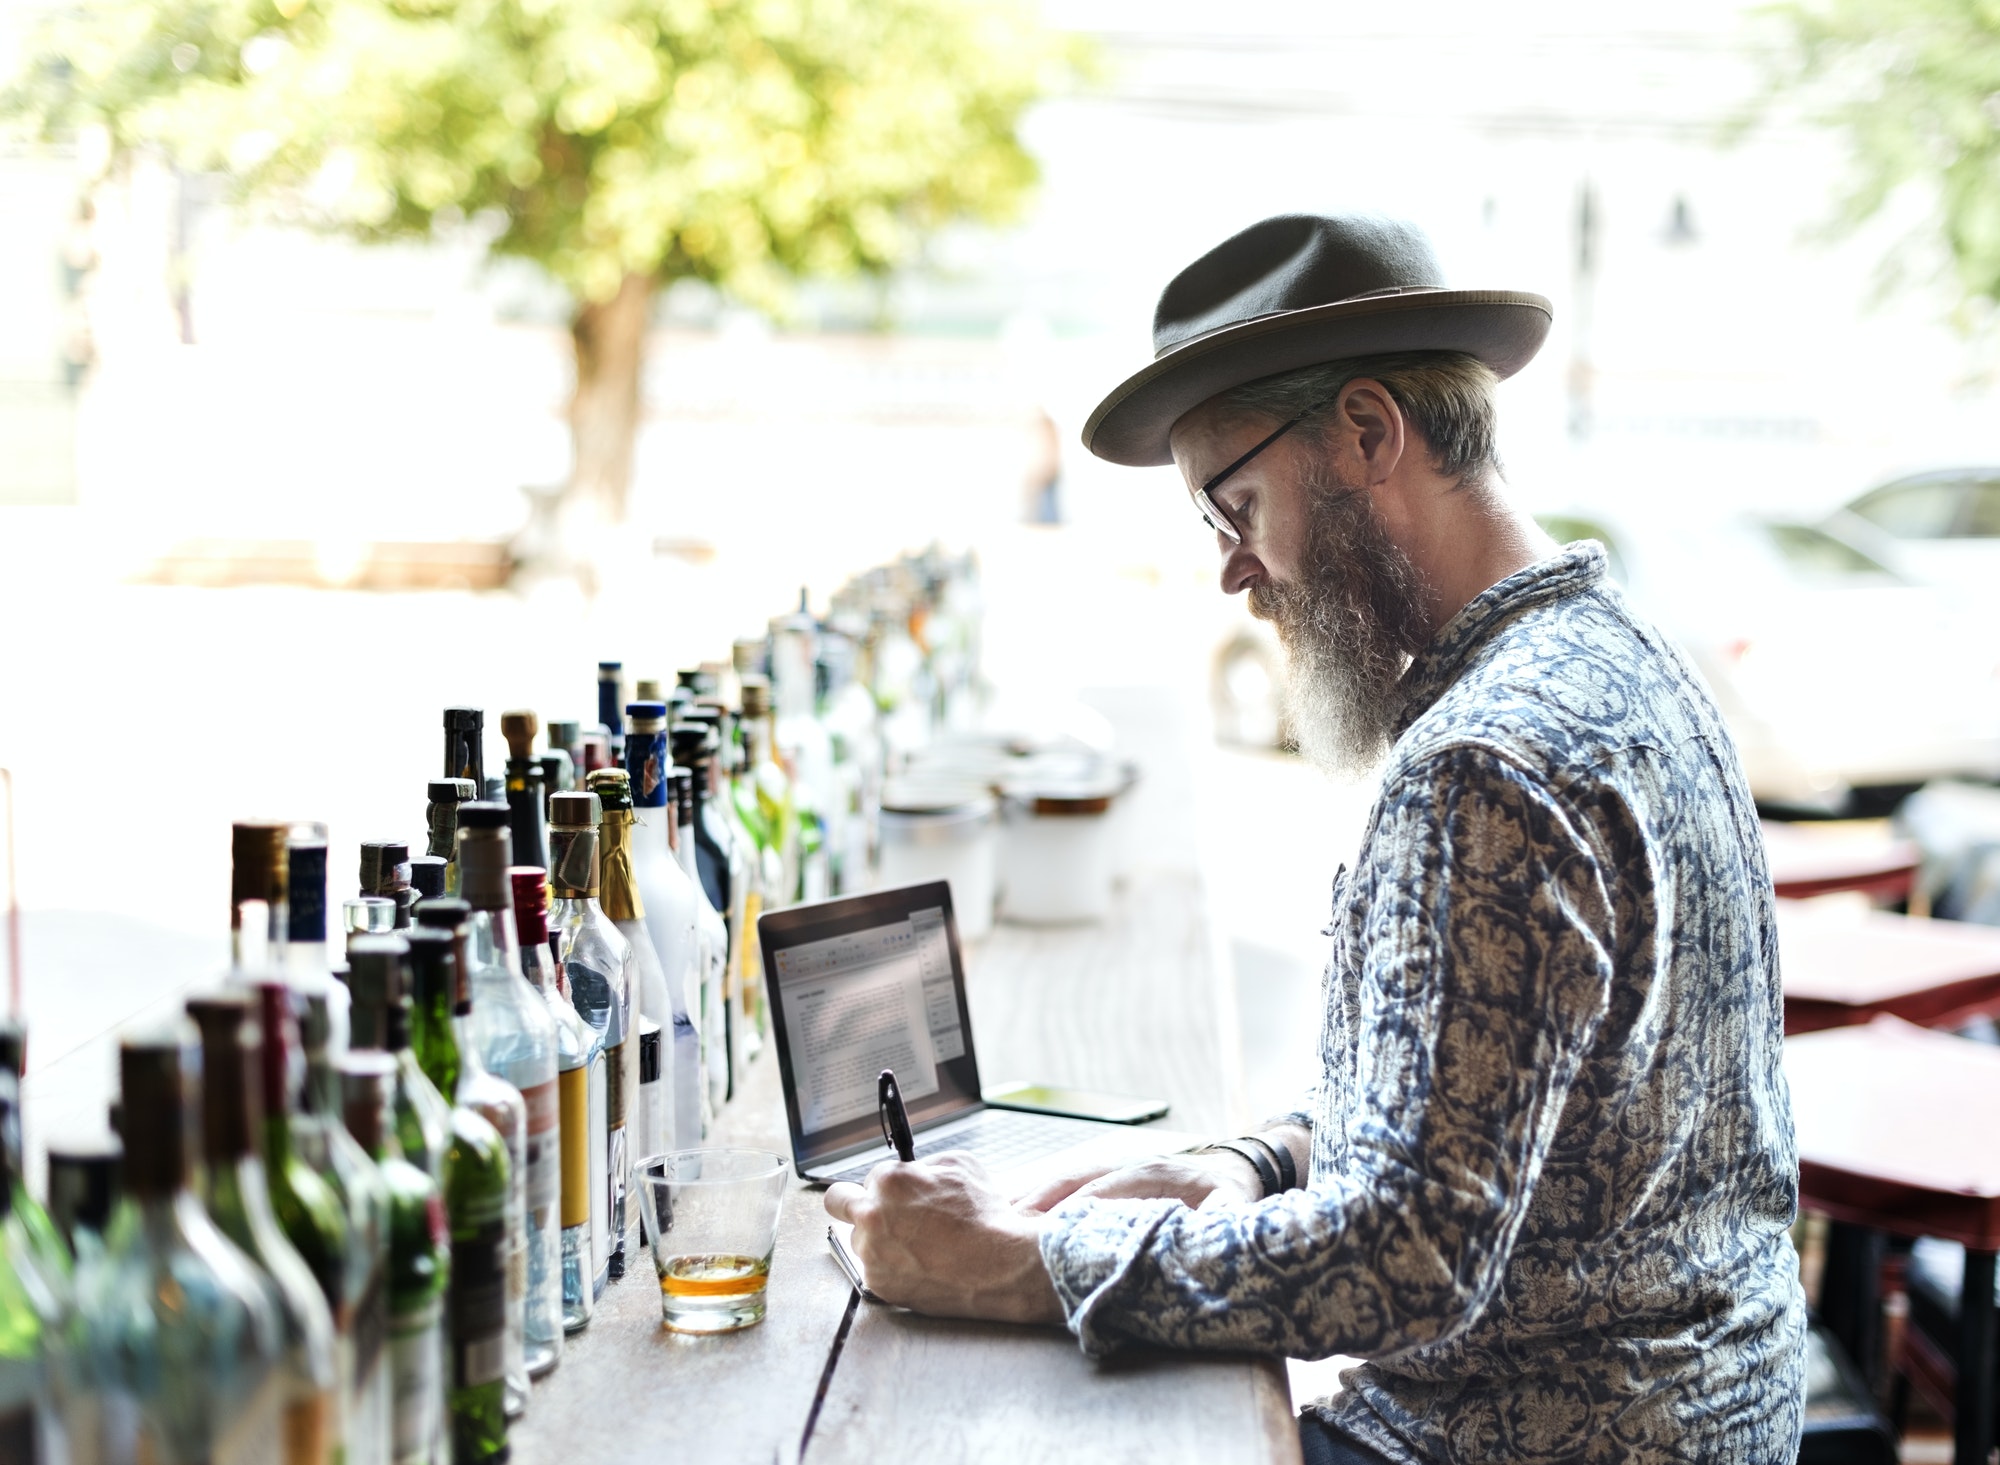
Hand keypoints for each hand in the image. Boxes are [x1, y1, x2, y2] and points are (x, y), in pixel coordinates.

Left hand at [824, 1152, 1064, 1324]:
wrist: (999, 1265)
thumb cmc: (984, 1215)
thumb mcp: (960, 1165)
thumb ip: (924, 1165)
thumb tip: (912, 1173)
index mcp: (888, 1182)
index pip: (870, 1176)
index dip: (889, 1184)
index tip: (900, 1193)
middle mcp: (871, 1216)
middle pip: (838, 1202)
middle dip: (853, 1201)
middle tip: (874, 1208)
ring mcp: (872, 1254)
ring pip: (859, 1239)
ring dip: (877, 1238)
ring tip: (915, 1244)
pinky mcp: (879, 1284)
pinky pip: (875, 1269)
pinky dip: (892, 1266)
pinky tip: (920, 1264)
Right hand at [1013, 1151, 1261, 1213]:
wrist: (1234, 1170)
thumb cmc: (1231, 1200)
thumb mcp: (1234, 1211)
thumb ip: (1219, 1219)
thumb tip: (1203, 1231)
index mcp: (1156, 1174)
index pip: (1106, 1189)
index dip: (1075, 1209)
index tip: (1044, 1231)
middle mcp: (1128, 1164)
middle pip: (1075, 1179)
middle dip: (1039, 1201)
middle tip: (1005, 1226)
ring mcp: (1115, 1166)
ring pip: (1065, 1178)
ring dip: (1032, 1196)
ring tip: (998, 1217)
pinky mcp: (1107, 1176)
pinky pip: (1066, 1181)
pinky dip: (1038, 1194)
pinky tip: (1012, 1207)